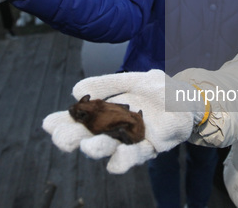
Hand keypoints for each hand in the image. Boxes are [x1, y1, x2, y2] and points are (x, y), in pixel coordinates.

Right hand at [42, 70, 202, 173]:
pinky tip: (118, 154)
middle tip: (65, 137)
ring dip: (96, 149)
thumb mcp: (132, 79)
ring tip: (89, 144)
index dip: (61, 123)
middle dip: (71, 139)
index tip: (49, 123)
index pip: (77, 120)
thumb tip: (75, 90)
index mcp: (104, 112)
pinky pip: (132, 158)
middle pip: (85, 139)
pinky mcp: (148, 148)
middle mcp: (112, 129)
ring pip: (106, 151)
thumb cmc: (158, 89)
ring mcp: (129, 140)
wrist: (189, 98)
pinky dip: (124, 158)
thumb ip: (107, 83)